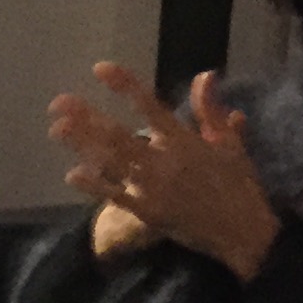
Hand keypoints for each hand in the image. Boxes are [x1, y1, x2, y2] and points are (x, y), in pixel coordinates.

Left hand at [46, 63, 282, 280]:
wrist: (244, 233)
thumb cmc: (238, 186)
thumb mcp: (230, 145)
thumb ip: (210, 110)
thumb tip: (205, 74)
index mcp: (185, 141)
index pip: (150, 106)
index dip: (125, 86)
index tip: (100, 69)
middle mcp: (166, 161)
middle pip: (119, 134)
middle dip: (86, 117)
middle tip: (58, 103)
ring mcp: (155, 188)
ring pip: (112, 162)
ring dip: (83, 145)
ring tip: (57, 129)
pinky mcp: (149, 213)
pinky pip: (116, 197)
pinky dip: (94, 185)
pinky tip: (72, 174)